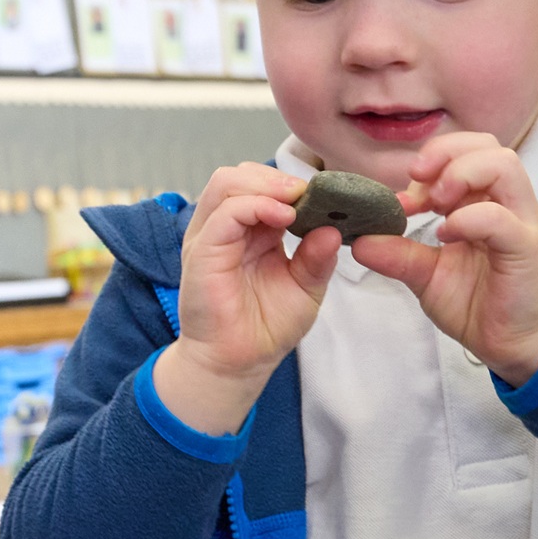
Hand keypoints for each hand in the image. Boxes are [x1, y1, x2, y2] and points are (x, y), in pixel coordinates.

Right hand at [157, 163, 342, 434]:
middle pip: (240, 175)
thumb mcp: (305, 287)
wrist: (239, 363)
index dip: (291, 184)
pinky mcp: (203, 251)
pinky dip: (255, 205)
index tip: (325, 195)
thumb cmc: (267, 326)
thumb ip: (317, 257)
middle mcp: (226, 228)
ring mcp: (210, 237)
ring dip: (265, 185)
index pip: (261, 185)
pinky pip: (224, 213)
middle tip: (310, 193)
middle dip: (277, 178)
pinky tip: (284, 216)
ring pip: (227, 182)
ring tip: (296, 201)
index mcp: (251, 230)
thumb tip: (334, 229)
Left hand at [348, 132, 537, 385]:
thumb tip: (357, 240)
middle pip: (487, 145)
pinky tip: (446, 235)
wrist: (509, 343)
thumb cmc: (475, 301)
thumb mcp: (426, 274)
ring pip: (503, 165)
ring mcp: (520, 221)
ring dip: (460, 175)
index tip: (401, 196)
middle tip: (417, 184)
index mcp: (483, 201)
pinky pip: (502, 217)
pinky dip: (468, 218)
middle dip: (445, 154)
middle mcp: (506, 203)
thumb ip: (396, 254)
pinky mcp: (527, 247)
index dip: (430, 161)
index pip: (465, 150)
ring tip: (434, 207)